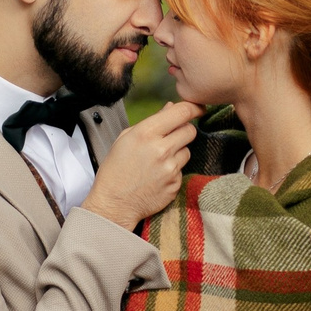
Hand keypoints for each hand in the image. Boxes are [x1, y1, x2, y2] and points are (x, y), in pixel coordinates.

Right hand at [80, 101, 201, 228]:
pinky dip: (173, 170)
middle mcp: (161, 149)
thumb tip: (170, 107)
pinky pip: (182, 170)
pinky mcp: (175, 184)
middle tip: (173, 136)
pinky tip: (157, 175)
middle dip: (185, 130)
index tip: (197, 108)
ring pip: (187, 151)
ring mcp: (170, 168)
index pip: (181, 112)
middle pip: (190, 130)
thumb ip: (152, 120)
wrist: (113, 203)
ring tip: (158, 160)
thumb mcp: (126, 138)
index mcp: (146, 133)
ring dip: (178, 152)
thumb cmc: (116, 170)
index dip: (193, 108)